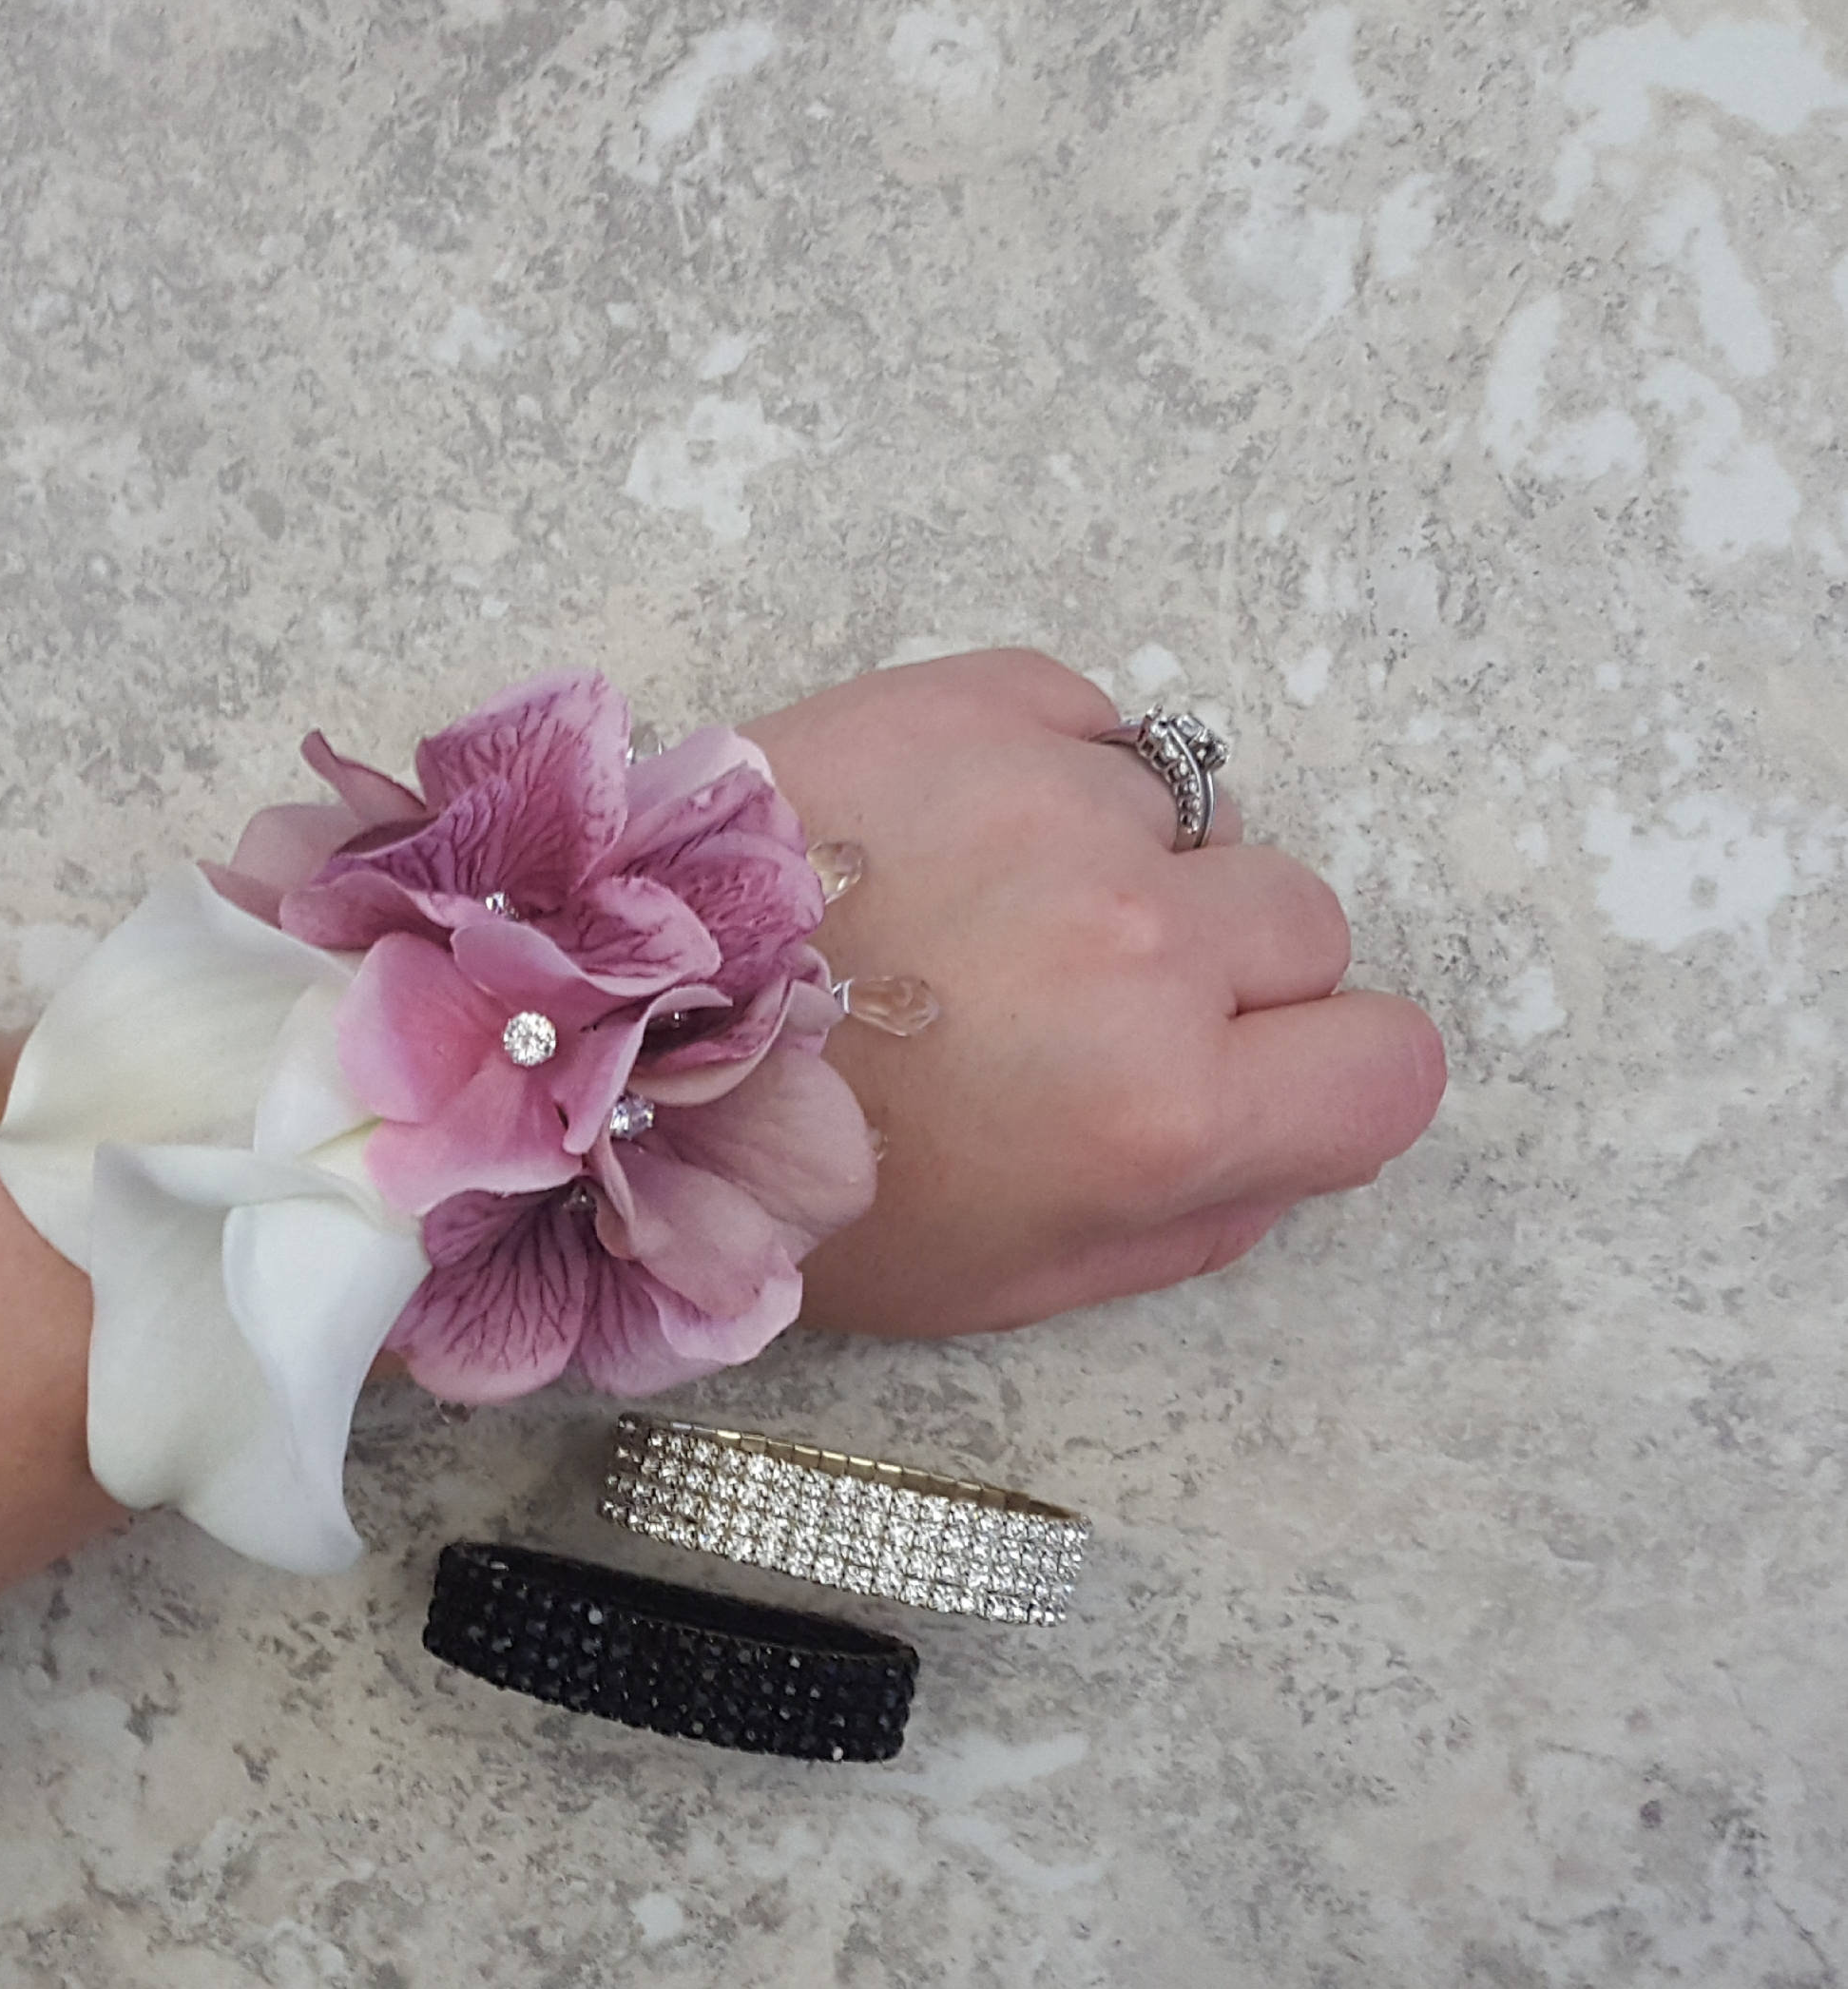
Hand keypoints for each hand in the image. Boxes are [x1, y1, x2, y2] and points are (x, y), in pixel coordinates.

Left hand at [748, 650, 1445, 1336]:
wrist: (596, 1036)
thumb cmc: (794, 1188)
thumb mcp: (1005, 1285)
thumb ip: (1189, 1229)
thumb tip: (1283, 1151)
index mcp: (1162, 1112)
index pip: (1392, 1065)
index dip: (1320, 1082)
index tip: (1247, 1079)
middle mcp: (1143, 945)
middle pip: (1304, 925)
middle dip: (1225, 972)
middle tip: (1080, 1008)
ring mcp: (1060, 804)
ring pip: (1196, 818)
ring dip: (1122, 865)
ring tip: (978, 919)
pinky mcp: (970, 702)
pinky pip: (1097, 723)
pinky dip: (1049, 771)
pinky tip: (945, 838)